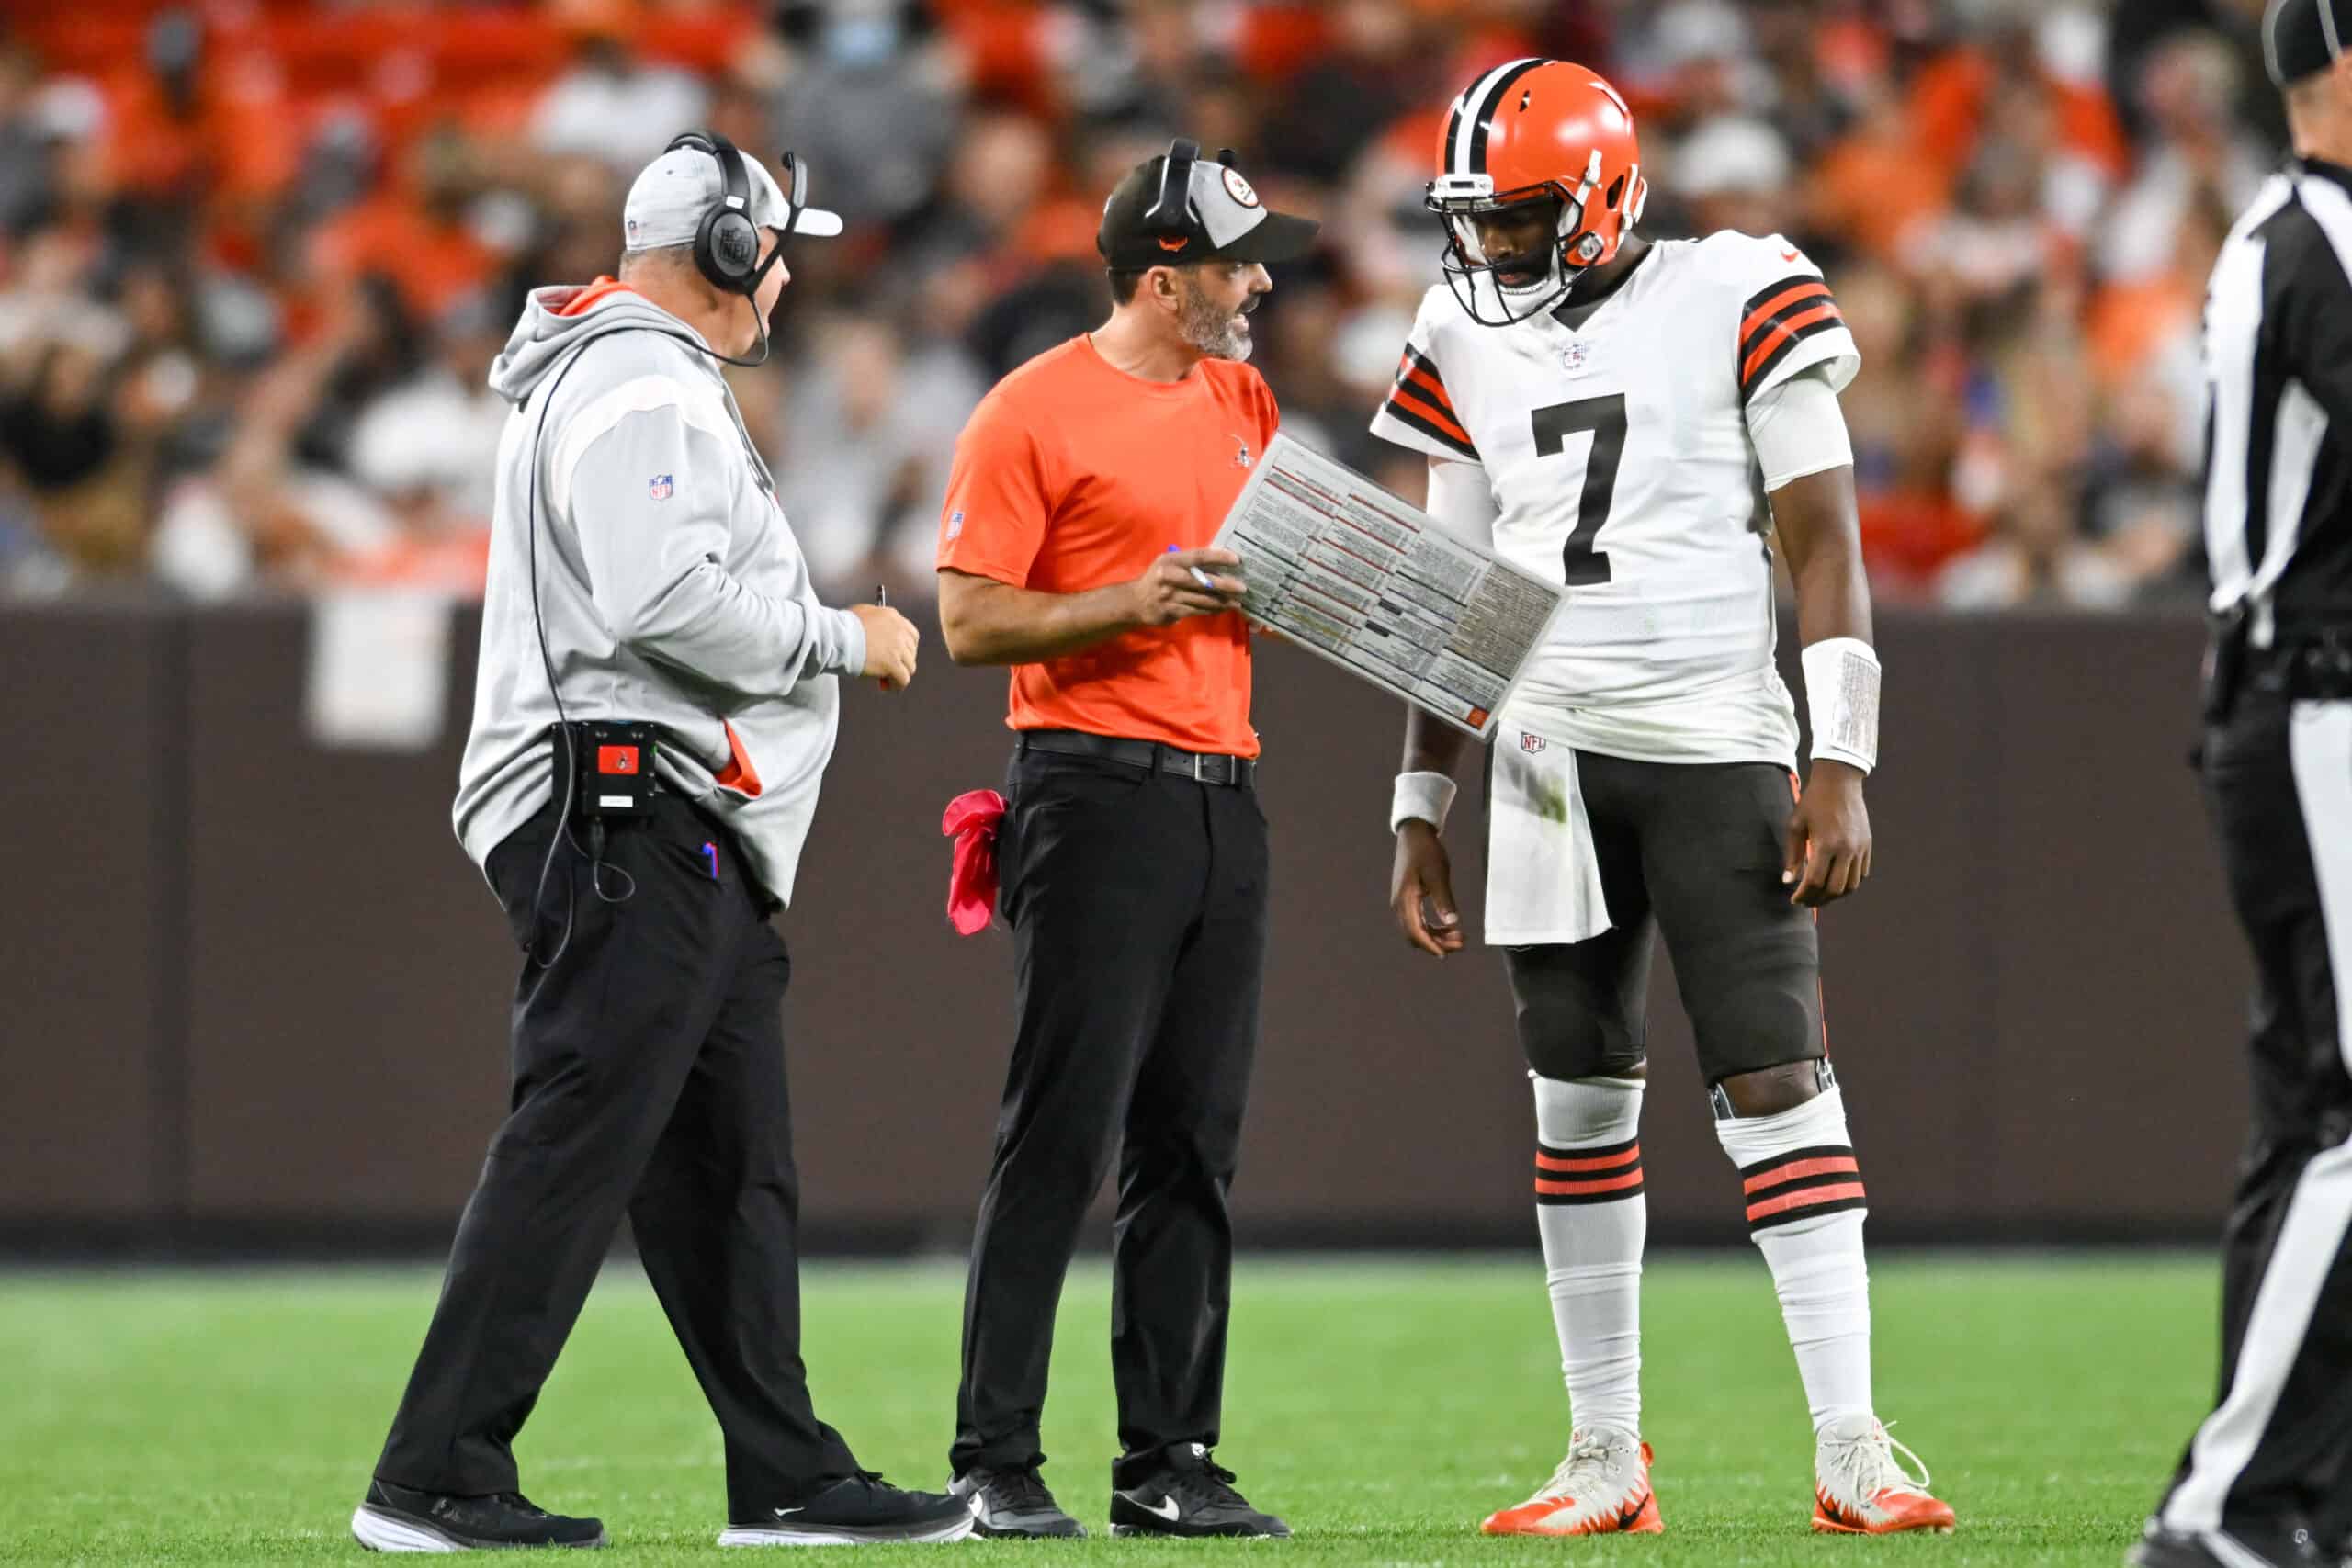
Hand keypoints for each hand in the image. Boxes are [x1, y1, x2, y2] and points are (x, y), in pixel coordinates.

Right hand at [850, 602, 918, 688]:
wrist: (836, 637)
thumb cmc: (842, 627)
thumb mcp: (863, 613)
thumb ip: (876, 621)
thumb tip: (877, 631)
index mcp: (892, 617)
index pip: (911, 635)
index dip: (906, 648)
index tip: (897, 655)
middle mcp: (899, 631)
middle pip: (911, 652)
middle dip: (901, 662)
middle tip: (888, 669)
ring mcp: (897, 648)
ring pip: (910, 667)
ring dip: (898, 674)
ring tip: (885, 680)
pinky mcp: (892, 664)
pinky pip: (903, 679)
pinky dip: (896, 685)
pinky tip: (885, 686)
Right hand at [1127, 548, 1245, 627]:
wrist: (1134, 602)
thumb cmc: (1156, 579)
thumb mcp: (1167, 564)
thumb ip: (1187, 563)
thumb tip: (1217, 564)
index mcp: (1170, 560)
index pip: (1198, 557)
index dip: (1218, 557)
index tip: (1236, 560)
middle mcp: (1170, 576)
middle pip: (1203, 581)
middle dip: (1225, 585)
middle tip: (1242, 588)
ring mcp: (1170, 596)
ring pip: (1203, 599)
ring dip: (1222, 602)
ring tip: (1237, 602)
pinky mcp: (1172, 611)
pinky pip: (1197, 611)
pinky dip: (1211, 610)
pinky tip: (1222, 609)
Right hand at [1391, 820, 1464, 957]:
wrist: (1414, 834)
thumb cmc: (1426, 851)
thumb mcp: (1438, 874)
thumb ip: (1444, 899)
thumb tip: (1452, 922)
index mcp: (1404, 900)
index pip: (1415, 932)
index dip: (1431, 945)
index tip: (1447, 954)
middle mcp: (1399, 904)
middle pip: (1415, 935)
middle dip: (1437, 943)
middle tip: (1460, 943)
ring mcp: (1402, 902)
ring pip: (1417, 930)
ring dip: (1436, 936)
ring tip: (1458, 936)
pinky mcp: (1407, 899)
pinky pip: (1418, 921)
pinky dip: (1432, 927)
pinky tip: (1447, 926)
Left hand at [1783, 760, 1871, 906]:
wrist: (1840, 782)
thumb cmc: (1813, 802)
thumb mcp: (1796, 825)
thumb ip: (1793, 855)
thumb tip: (1788, 881)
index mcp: (1826, 844)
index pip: (1815, 881)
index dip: (1803, 895)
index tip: (1794, 899)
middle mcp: (1846, 849)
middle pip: (1835, 889)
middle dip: (1818, 900)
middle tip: (1806, 901)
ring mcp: (1860, 848)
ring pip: (1851, 885)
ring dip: (1835, 895)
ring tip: (1820, 896)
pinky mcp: (1867, 845)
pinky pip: (1861, 874)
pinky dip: (1849, 883)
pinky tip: (1835, 882)